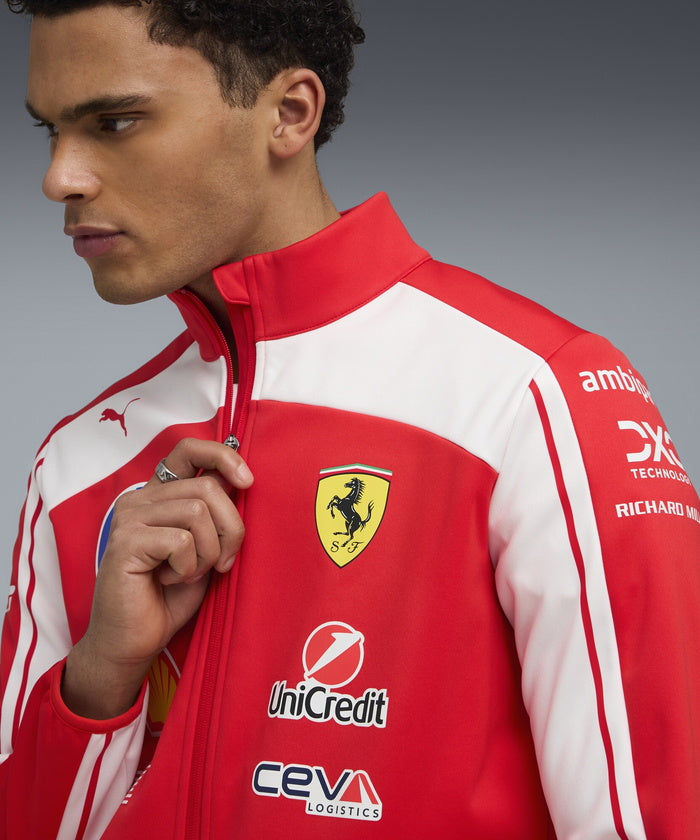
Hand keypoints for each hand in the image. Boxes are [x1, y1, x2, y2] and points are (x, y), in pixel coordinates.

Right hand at [62, 438, 252, 718]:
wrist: (134, 640)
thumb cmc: (170, 596)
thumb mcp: (205, 547)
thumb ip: (215, 514)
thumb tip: (240, 480)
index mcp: (159, 495)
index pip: (189, 450)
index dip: (223, 456)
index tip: (248, 481)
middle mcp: (141, 498)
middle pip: (208, 488)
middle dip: (231, 528)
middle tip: (223, 562)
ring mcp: (129, 517)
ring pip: (198, 511)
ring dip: (209, 551)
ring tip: (191, 572)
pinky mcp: (125, 542)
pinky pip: (181, 540)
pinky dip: (189, 566)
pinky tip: (170, 580)